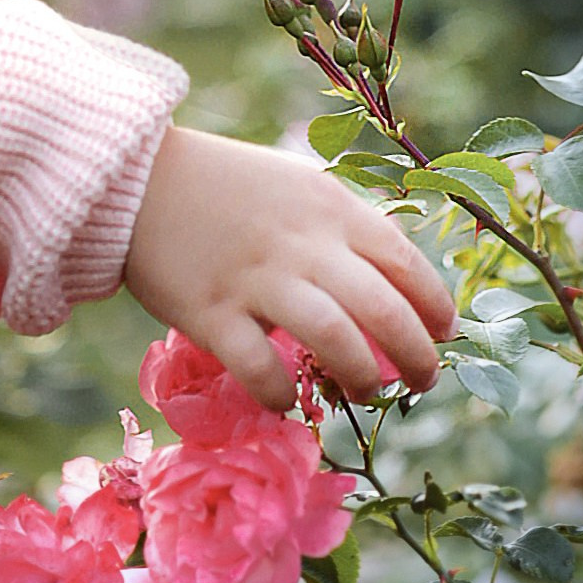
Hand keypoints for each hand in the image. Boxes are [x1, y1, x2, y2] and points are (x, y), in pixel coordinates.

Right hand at [123, 127, 453, 408]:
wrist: (137, 179)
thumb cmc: (227, 187)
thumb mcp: (299, 186)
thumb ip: (343, 230)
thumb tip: (393, 288)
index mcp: (330, 208)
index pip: (405, 263)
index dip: (435, 306)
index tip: (444, 334)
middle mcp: (303, 245)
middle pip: (384, 311)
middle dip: (417, 357)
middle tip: (422, 382)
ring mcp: (256, 280)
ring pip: (335, 341)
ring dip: (363, 377)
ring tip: (367, 391)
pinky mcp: (209, 313)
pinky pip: (259, 368)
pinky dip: (281, 395)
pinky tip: (287, 402)